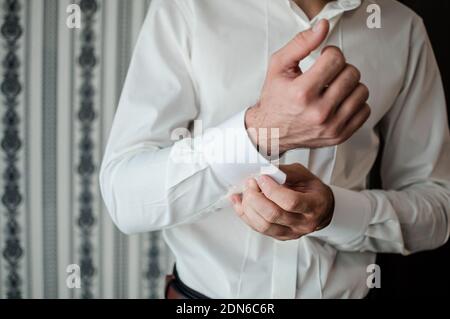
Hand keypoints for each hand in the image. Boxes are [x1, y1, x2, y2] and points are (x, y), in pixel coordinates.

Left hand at [230, 163, 333, 240]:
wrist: (321, 209)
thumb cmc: (312, 190)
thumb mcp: (304, 174)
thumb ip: (285, 172)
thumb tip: (263, 171)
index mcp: (314, 205)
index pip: (290, 202)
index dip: (272, 190)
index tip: (262, 178)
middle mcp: (303, 223)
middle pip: (273, 215)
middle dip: (255, 197)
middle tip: (250, 183)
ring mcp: (291, 233)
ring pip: (263, 225)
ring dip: (248, 207)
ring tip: (244, 192)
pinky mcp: (279, 236)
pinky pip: (257, 228)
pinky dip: (244, 215)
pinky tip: (238, 202)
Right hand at [246, 19, 370, 152]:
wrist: (270, 131)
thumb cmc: (275, 100)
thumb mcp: (279, 66)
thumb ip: (301, 43)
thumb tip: (322, 28)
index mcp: (302, 92)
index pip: (335, 59)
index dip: (331, 53)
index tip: (324, 58)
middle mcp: (318, 111)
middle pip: (351, 74)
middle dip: (341, 68)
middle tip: (329, 73)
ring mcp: (330, 126)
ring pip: (361, 91)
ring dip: (350, 85)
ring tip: (335, 87)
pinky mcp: (339, 136)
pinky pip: (364, 111)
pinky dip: (355, 103)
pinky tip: (340, 101)